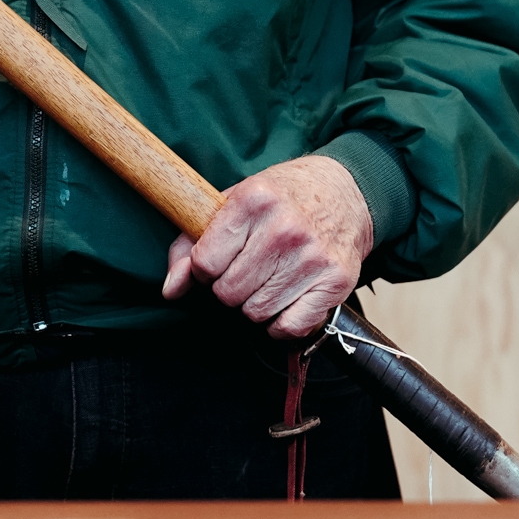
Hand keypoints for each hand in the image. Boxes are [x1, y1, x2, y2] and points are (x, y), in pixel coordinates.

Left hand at [162, 155, 373, 339]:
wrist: (346, 192)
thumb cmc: (282, 198)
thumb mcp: (232, 204)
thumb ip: (191, 245)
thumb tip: (171, 290)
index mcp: (253, 201)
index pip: (205, 263)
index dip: (206, 268)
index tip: (221, 258)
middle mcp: (285, 229)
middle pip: (228, 293)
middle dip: (230, 286)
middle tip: (248, 267)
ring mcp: (313, 257)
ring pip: (256, 313)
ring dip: (256, 303)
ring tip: (270, 277)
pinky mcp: (336, 281)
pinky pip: (289, 327)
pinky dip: (282, 322)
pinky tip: (287, 296)